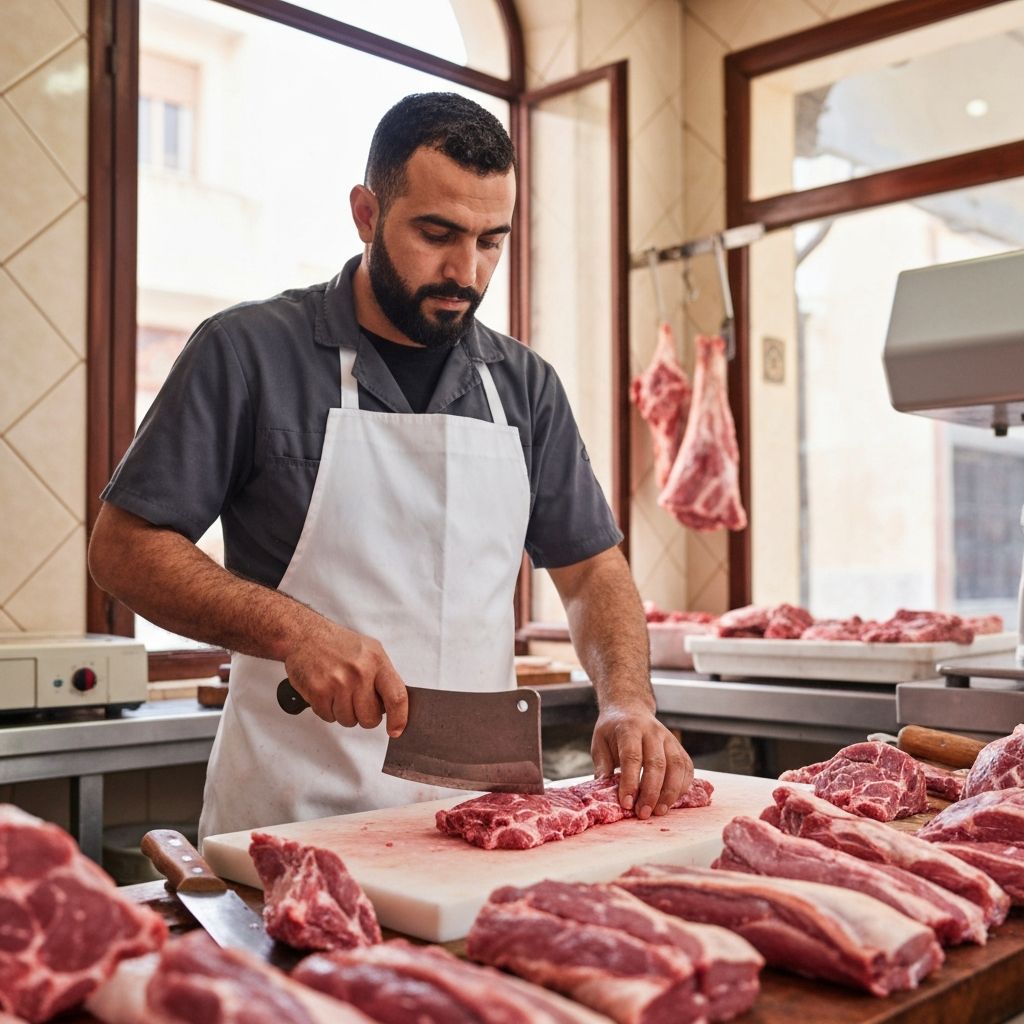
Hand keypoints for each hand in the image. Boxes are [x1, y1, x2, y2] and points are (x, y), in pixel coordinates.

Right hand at [283, 621, 408, 736]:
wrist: (305, 635)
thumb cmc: (338, 644)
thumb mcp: (370, 651)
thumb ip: (383, 677)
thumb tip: (394, 706)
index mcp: (376, 661)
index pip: (396, 697)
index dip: (399, 719)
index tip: (396, 730)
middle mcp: (359, 672)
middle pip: (370, 718)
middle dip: (364, 716)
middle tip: (357, 702)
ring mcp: (338, 682)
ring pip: (348, 720)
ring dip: (344, 713)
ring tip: (338, 692)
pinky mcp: (318, 691)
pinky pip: (328, 718)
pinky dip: (327, 710)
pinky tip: (326, 692)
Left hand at [591, 703, 692, 817]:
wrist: (630, 709)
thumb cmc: (613, 730)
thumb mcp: (599, 743)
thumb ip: (602, 766)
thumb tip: (604, 792)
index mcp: (629, 729)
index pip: (632, 756)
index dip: (630, 782)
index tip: (626, 803)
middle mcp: (652, 732)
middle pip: (657, 763)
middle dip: (651, 792)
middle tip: (643, 813)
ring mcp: (669, 738)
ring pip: (676, 766)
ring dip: (670, 792)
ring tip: (659, 811)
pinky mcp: (679, 747)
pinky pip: (687, 767)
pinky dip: (682, 786)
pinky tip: (672, 800)